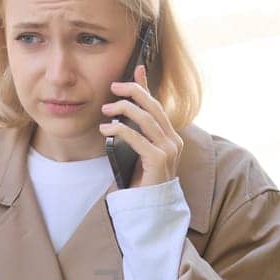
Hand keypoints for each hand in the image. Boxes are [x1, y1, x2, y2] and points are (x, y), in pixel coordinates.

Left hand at [100, 64, 180, 188]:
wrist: (149, 209)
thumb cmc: (142, 180)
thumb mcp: (138, 150)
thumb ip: (135, 130)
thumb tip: (123, 107)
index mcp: (172, 137)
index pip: (157, 105)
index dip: (145, 86)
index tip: (134, 70)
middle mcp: (174, 141)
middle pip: (154, 107)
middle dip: (133, 92)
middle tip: (113, 87)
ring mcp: (169, 151)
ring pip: (146, 119)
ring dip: (123, 109)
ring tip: (105, 110)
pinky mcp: (158, 161)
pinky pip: (137, 138)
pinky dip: (120, 129)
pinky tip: (106, 129)